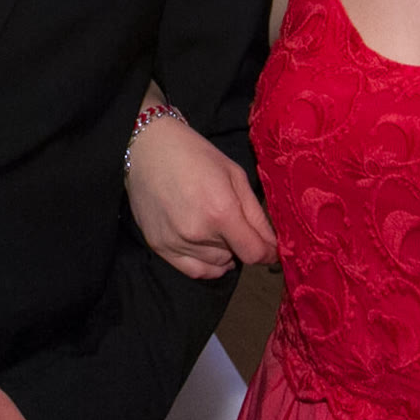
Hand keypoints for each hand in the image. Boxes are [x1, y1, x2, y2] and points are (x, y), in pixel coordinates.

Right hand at [126, 115, 276, 277]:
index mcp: (220, 211)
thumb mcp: (235, 175)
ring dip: (223, 251)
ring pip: (216, 263)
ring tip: (215, 227)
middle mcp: (197, 232)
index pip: (254, 252)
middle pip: (236, 256)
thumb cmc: (195, 155)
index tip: (270, 248)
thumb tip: (272, 246)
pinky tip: (209, 248)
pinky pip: (193, 270)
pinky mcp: (159, 246)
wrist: (147, 148)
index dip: (267, 253)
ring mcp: (175, 242)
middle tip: (232, 220)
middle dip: (241, 242)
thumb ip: (256, 214)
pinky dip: (207, 265)